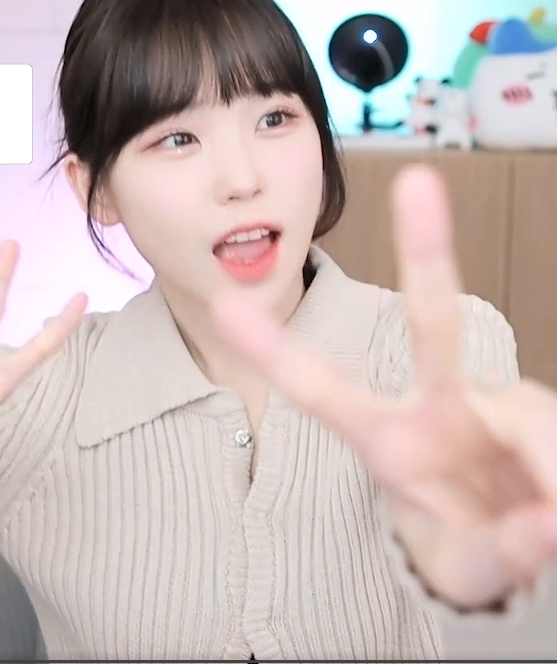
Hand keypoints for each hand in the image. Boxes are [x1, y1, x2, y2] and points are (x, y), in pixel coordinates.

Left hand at [212, 165, 556, 608]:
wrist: (516, 540)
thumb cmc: (464, 542)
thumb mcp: (464, 566)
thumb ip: (497, 553)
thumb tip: (550, 525)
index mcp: (386, 439)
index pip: (321, 391)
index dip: (273, 349)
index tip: (226, 304)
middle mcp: (438, 406)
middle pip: (433, 325)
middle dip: (427, 252)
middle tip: (418, 183)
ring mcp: (494, 404)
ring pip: (533, 419)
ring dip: (548, 471)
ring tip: (548, 528)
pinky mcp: (540, 414)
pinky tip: (553, 515)